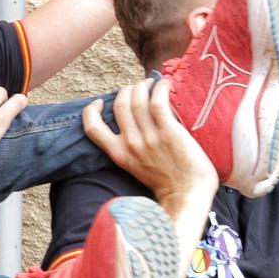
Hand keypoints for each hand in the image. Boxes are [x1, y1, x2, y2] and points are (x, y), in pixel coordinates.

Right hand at [81, 78, 216, 210]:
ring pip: (138, 99)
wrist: (187, 194)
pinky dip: (160, 89)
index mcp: (118, 154)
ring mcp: (149, 137)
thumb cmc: (166, 183)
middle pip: (120, 105)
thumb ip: (128, 149)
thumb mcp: (134, 168)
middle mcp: (130, 144)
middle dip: (127, 90)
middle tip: (138, 88)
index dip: (91, 110)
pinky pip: (158, 102)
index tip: (100, 102)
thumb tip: (130, 126)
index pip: (92, 127)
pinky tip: (165, 85)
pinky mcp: (169, 132)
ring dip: (143, 86)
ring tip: (151, 83)